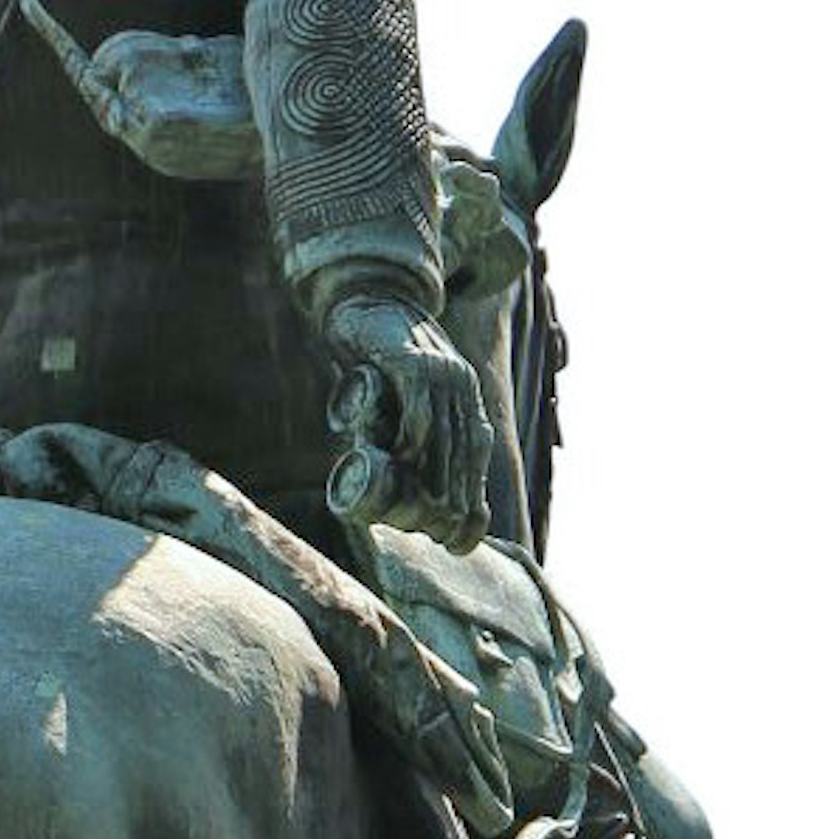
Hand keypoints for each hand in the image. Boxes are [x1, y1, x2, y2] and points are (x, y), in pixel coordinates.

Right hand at [322, 297, 489, 548]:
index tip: (459, 540)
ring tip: (418, 513)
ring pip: (446, 442)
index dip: (472, 502)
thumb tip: (407, 484)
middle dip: (451, 501)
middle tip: (431, 531)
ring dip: (432, 482)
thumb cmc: (375, 359)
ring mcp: (441, 372)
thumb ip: (412, 433)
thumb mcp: (402, 399)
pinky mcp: (412, 362)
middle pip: (465, 457)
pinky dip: (413, 444)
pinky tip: (401, 463)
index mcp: (465, 398)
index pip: (476, 457)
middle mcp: (461, 387)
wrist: (363, 298)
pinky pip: (420, 414)